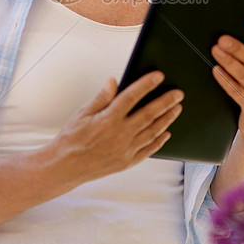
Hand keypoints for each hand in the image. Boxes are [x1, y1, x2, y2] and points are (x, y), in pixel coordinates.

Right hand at [49, 72, 183, 184]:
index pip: (132, 96)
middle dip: (166, 102)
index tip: (159, 76)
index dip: (146, 84)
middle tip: (179, 93)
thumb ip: (102, 97)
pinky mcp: (127, 162)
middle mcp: (119, 135)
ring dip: (167, 119)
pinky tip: (166, 132)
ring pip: (152, 132)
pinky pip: (148, 150)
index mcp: (107, 119)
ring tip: (177, 108)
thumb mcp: (83, 113)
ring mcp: (125, 150)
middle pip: (149, 114)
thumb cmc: (72, 138)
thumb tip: (114, 81)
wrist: (65, 167)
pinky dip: (159, 141)